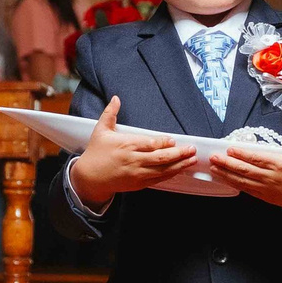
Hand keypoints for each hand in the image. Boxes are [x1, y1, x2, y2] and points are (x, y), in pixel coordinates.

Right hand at [66, 96, 191, 205]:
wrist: (89, 178)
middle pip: (161, 158)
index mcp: (126, 145)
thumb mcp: (100, 130)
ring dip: (179, 165)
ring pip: (162, 170)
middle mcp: (133, 160)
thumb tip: (116, 98)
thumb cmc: (95, 153)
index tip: (173, 141)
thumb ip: (110, 113)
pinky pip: (158, 179)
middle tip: (192, 149)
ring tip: (192, 160)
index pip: (150, 144)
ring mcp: (137, 174)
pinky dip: (170, 175)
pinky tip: (179, 170)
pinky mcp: (138, 184)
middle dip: (179, 154)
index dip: (164, 143)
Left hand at [210, 128, 281, 220]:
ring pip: (242, 181)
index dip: (241, 153)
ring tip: (213, 168)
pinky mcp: (266, 197)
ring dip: (226, 174)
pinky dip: (235, 184)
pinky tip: (226, 179)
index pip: (256, 158)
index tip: (229, 148)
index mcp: (281, 165)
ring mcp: (267, 189)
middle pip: (244, 170)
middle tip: (213, 157)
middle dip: (227, 163)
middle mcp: (271, 177)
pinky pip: (247, 190)